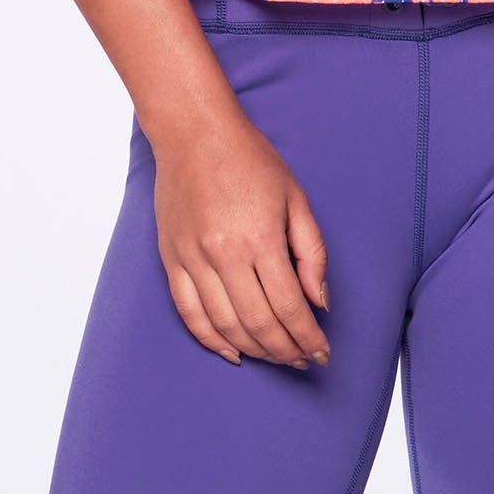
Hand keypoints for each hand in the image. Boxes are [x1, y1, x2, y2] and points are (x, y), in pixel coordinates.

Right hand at [152, 109, 331, 369]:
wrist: (194, 132)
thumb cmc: (251, 159)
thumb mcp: (296, 197)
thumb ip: (312, 252)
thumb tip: (319, 302)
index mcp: (260, 238)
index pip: (288, 307)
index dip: (308, 338)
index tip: (322, 353)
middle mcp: (224, 254)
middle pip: (259, 324)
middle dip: (286, 351)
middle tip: (303, 360)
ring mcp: (193, 259)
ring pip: (225, 326)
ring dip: (255, 350)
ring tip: (277, 357)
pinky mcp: (171, 259)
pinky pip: (189, 314)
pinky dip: (212, 340)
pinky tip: (234, 352)